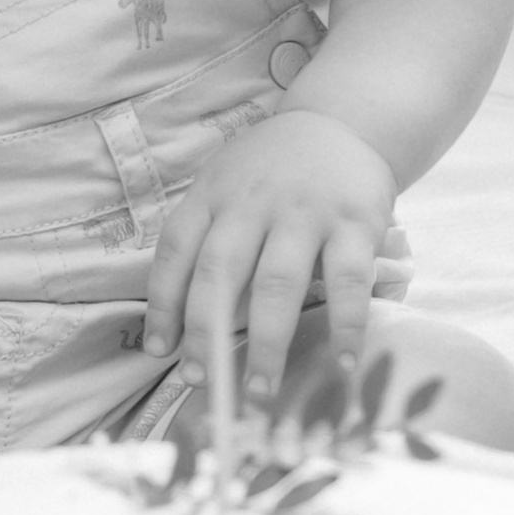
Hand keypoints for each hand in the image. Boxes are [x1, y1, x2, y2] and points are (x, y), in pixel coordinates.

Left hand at [142, 110, 396, 407]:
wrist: (340, 121)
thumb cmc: (269, 171)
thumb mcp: (224, 187)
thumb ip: (204, 240)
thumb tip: (179, 324)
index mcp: (212, 196)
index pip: (175, 252)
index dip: (163, 305)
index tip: (159, 353)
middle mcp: (252, 204)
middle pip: (219, 275)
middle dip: (206, 335)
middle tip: (202, 385)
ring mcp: (304, 213)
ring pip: (278, 284)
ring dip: (268, 344)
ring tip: (260, 392)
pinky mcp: (354, 222)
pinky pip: (347, 281)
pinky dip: (345, 326)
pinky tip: (343, 364)